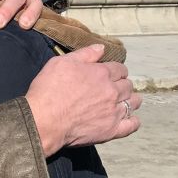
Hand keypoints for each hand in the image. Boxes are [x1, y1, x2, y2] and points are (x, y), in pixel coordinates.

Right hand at [25, 44, 141, 156]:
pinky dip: (133, 121)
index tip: (110, 74)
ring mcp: (113, 111)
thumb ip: (84, 54)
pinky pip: (132, 126)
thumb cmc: (49, 90)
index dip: (116, 71)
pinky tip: (128, 119)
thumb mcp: (61, 63)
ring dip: (130, 100)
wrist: (44, 120)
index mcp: (101, 73)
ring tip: (123, 102)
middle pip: (128, 85)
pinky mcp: (111, 130)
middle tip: (113, 88)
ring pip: (133, 103)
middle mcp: (112, 91)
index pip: (119, 69)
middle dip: (122, 85)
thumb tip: (101, 48)